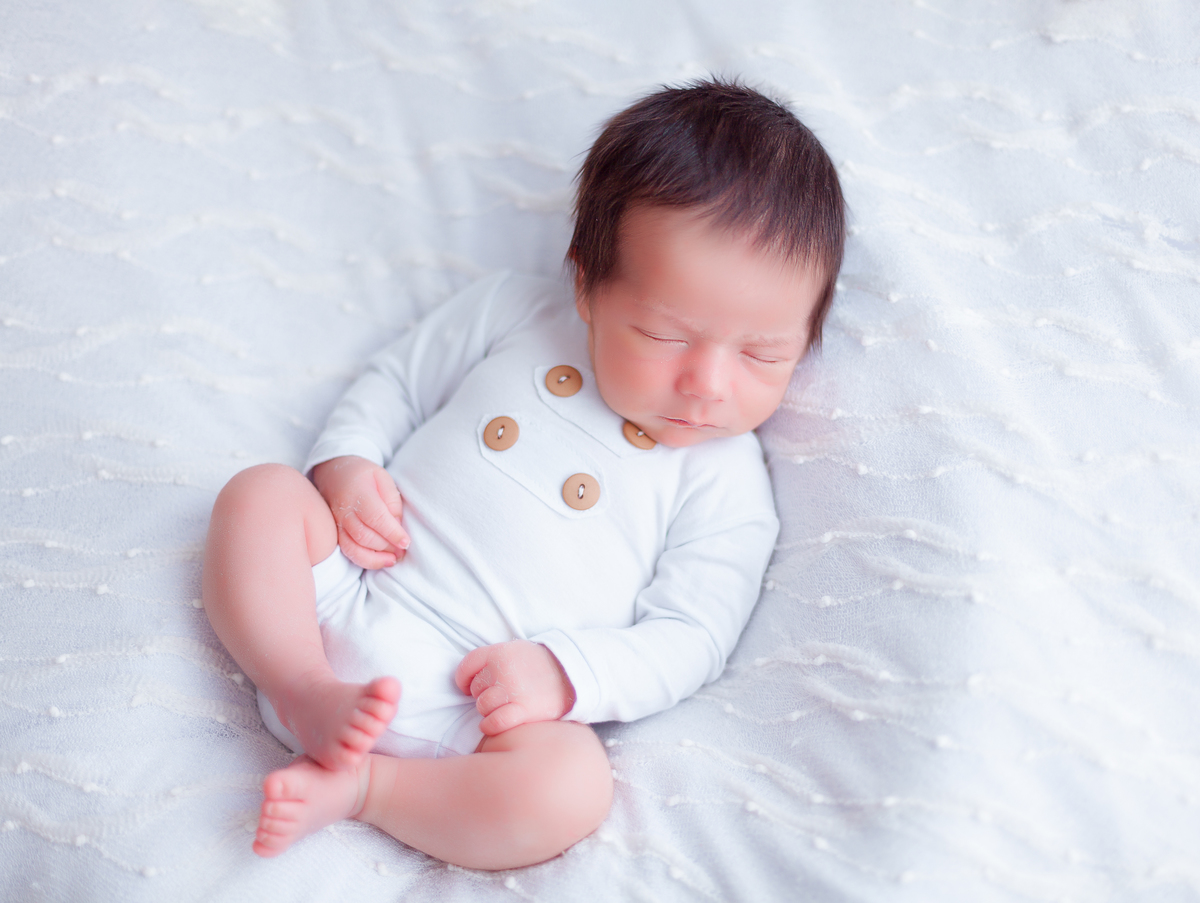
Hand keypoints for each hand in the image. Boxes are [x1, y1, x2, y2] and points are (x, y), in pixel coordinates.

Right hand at [311, 456, 409, 569]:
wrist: (333, 474)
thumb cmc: (363, 475)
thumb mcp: (383, 478)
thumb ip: (392, 501)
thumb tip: (397, 527)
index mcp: (358, 494)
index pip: (376, 518)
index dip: (392, 533)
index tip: (406, 542)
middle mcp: (345, 512)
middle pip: (365, 536)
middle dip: (387, 547)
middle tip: (404, 551)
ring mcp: (338, 525)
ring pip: (354, 549)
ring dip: (376, 559)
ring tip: (394, 559)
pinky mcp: (336, 534)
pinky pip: (348, 552)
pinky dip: (365, 561)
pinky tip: (381, 560)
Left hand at [454, 640, 575, 735]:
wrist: (572, 674)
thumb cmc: (539, 666)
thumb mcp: (516, 651)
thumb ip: (492, 660)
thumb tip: (467, 680)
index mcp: (500, 652)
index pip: (467, 667)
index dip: (463, 680)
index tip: (468, 687)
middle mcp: (503, 669)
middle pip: (475, 690)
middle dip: (484, 695)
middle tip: (502, 695)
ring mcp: (513, 690)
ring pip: (482, 707)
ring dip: (489, 711)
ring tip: (506, 706)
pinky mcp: (524, 710)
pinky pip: (493, 723)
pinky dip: (490, 726)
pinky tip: (497, 723)